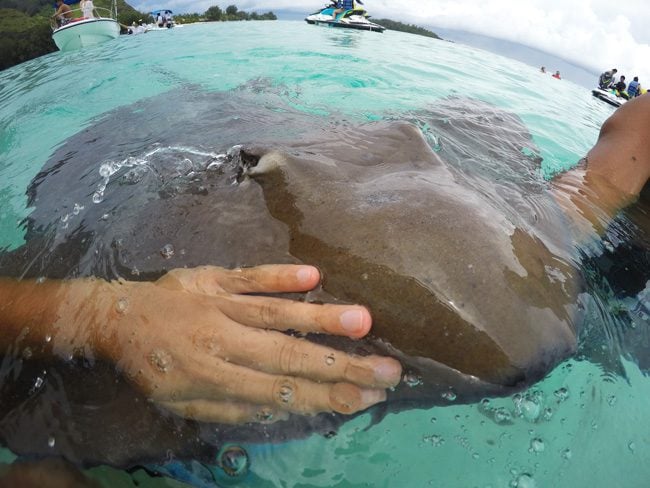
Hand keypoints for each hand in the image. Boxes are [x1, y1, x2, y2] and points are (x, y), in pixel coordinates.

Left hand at [82, 265, 401, 423]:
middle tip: (388, 370)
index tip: (368, 398)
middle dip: (342, 365)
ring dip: (320, 318)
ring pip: (275, 314)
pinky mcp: (214, 278)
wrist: (116, 318)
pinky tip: (313, 276)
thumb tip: (287, 404)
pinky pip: (249, 276)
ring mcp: (220, 305)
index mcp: (215, 379)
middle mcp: (222, 342)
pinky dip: (278, 276)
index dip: (327, 396)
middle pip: (289, 356)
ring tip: (364, 321)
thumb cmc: (156, 367)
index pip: (282, 391)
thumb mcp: (186, 403)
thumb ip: (236, 406)